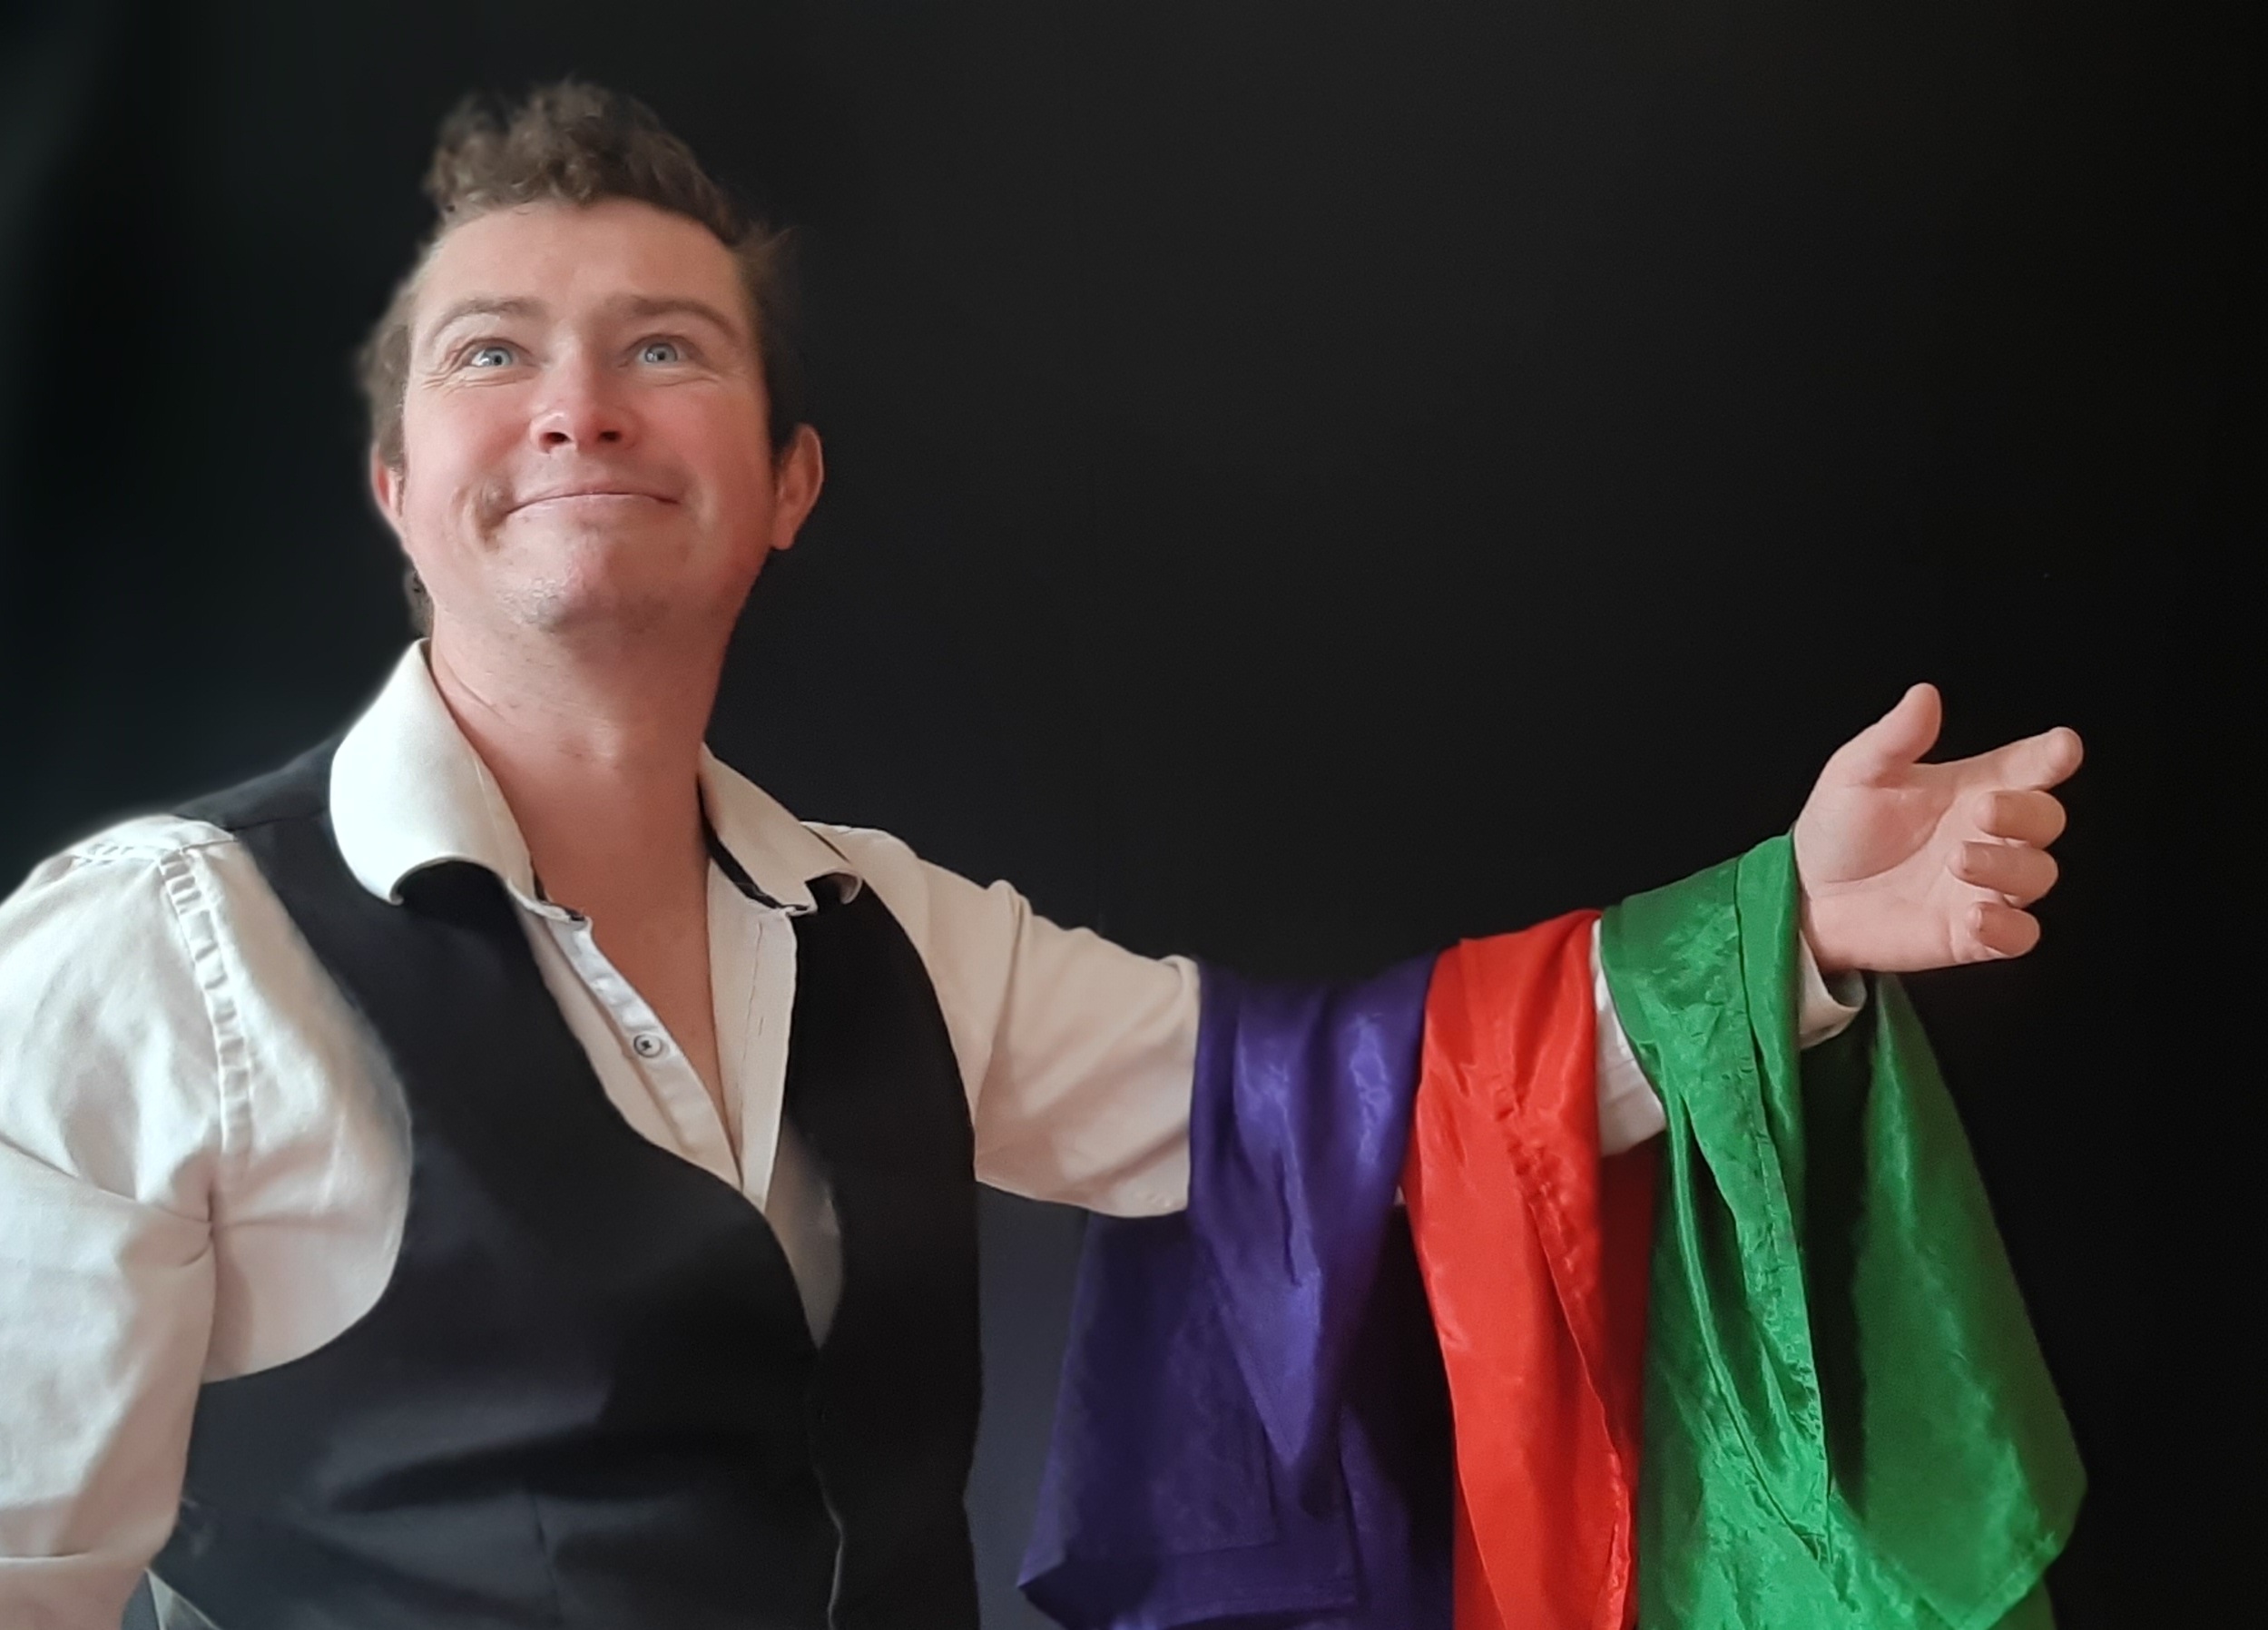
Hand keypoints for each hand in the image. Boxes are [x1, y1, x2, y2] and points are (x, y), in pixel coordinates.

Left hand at [1791, 685, 2081, 974]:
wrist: (1808, 896)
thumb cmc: (1840, 829)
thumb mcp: (1856, 775)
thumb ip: (1894, 739)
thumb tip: (1924, 695)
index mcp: (1972, 787)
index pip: (2028, 767)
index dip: (2051, 756)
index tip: (2062, 747)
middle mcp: (1989, 835)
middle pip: (2045, 818)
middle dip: (2027, 811)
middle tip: (1983, 808)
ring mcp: (1985, 885)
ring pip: (2037, 874)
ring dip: (2008, 866)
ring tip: (1959, 858)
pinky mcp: (1973, 934)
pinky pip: (2019, 936)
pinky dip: (2008, 928)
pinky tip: (1976, 916)